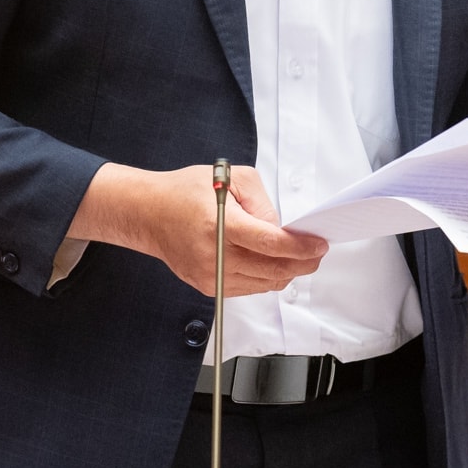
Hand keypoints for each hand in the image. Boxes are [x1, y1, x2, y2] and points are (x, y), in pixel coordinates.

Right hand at [69, 162, 326, 296]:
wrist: (148, 213)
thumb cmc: (187, 191)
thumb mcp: (231, 178)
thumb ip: (262, 203)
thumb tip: (282, 230)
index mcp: (220, 225)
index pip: (272, 244)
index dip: (302, 247)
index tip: (320, 244)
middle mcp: (214, 256)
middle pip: (273, 270)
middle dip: (303, 263)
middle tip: (317, 252)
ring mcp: (209, 276)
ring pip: (264, 284)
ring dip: (287, 273)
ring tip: (300, 258)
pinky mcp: (207, 287)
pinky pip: (248, 289)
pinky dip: (267, 279)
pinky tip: (274, 265)